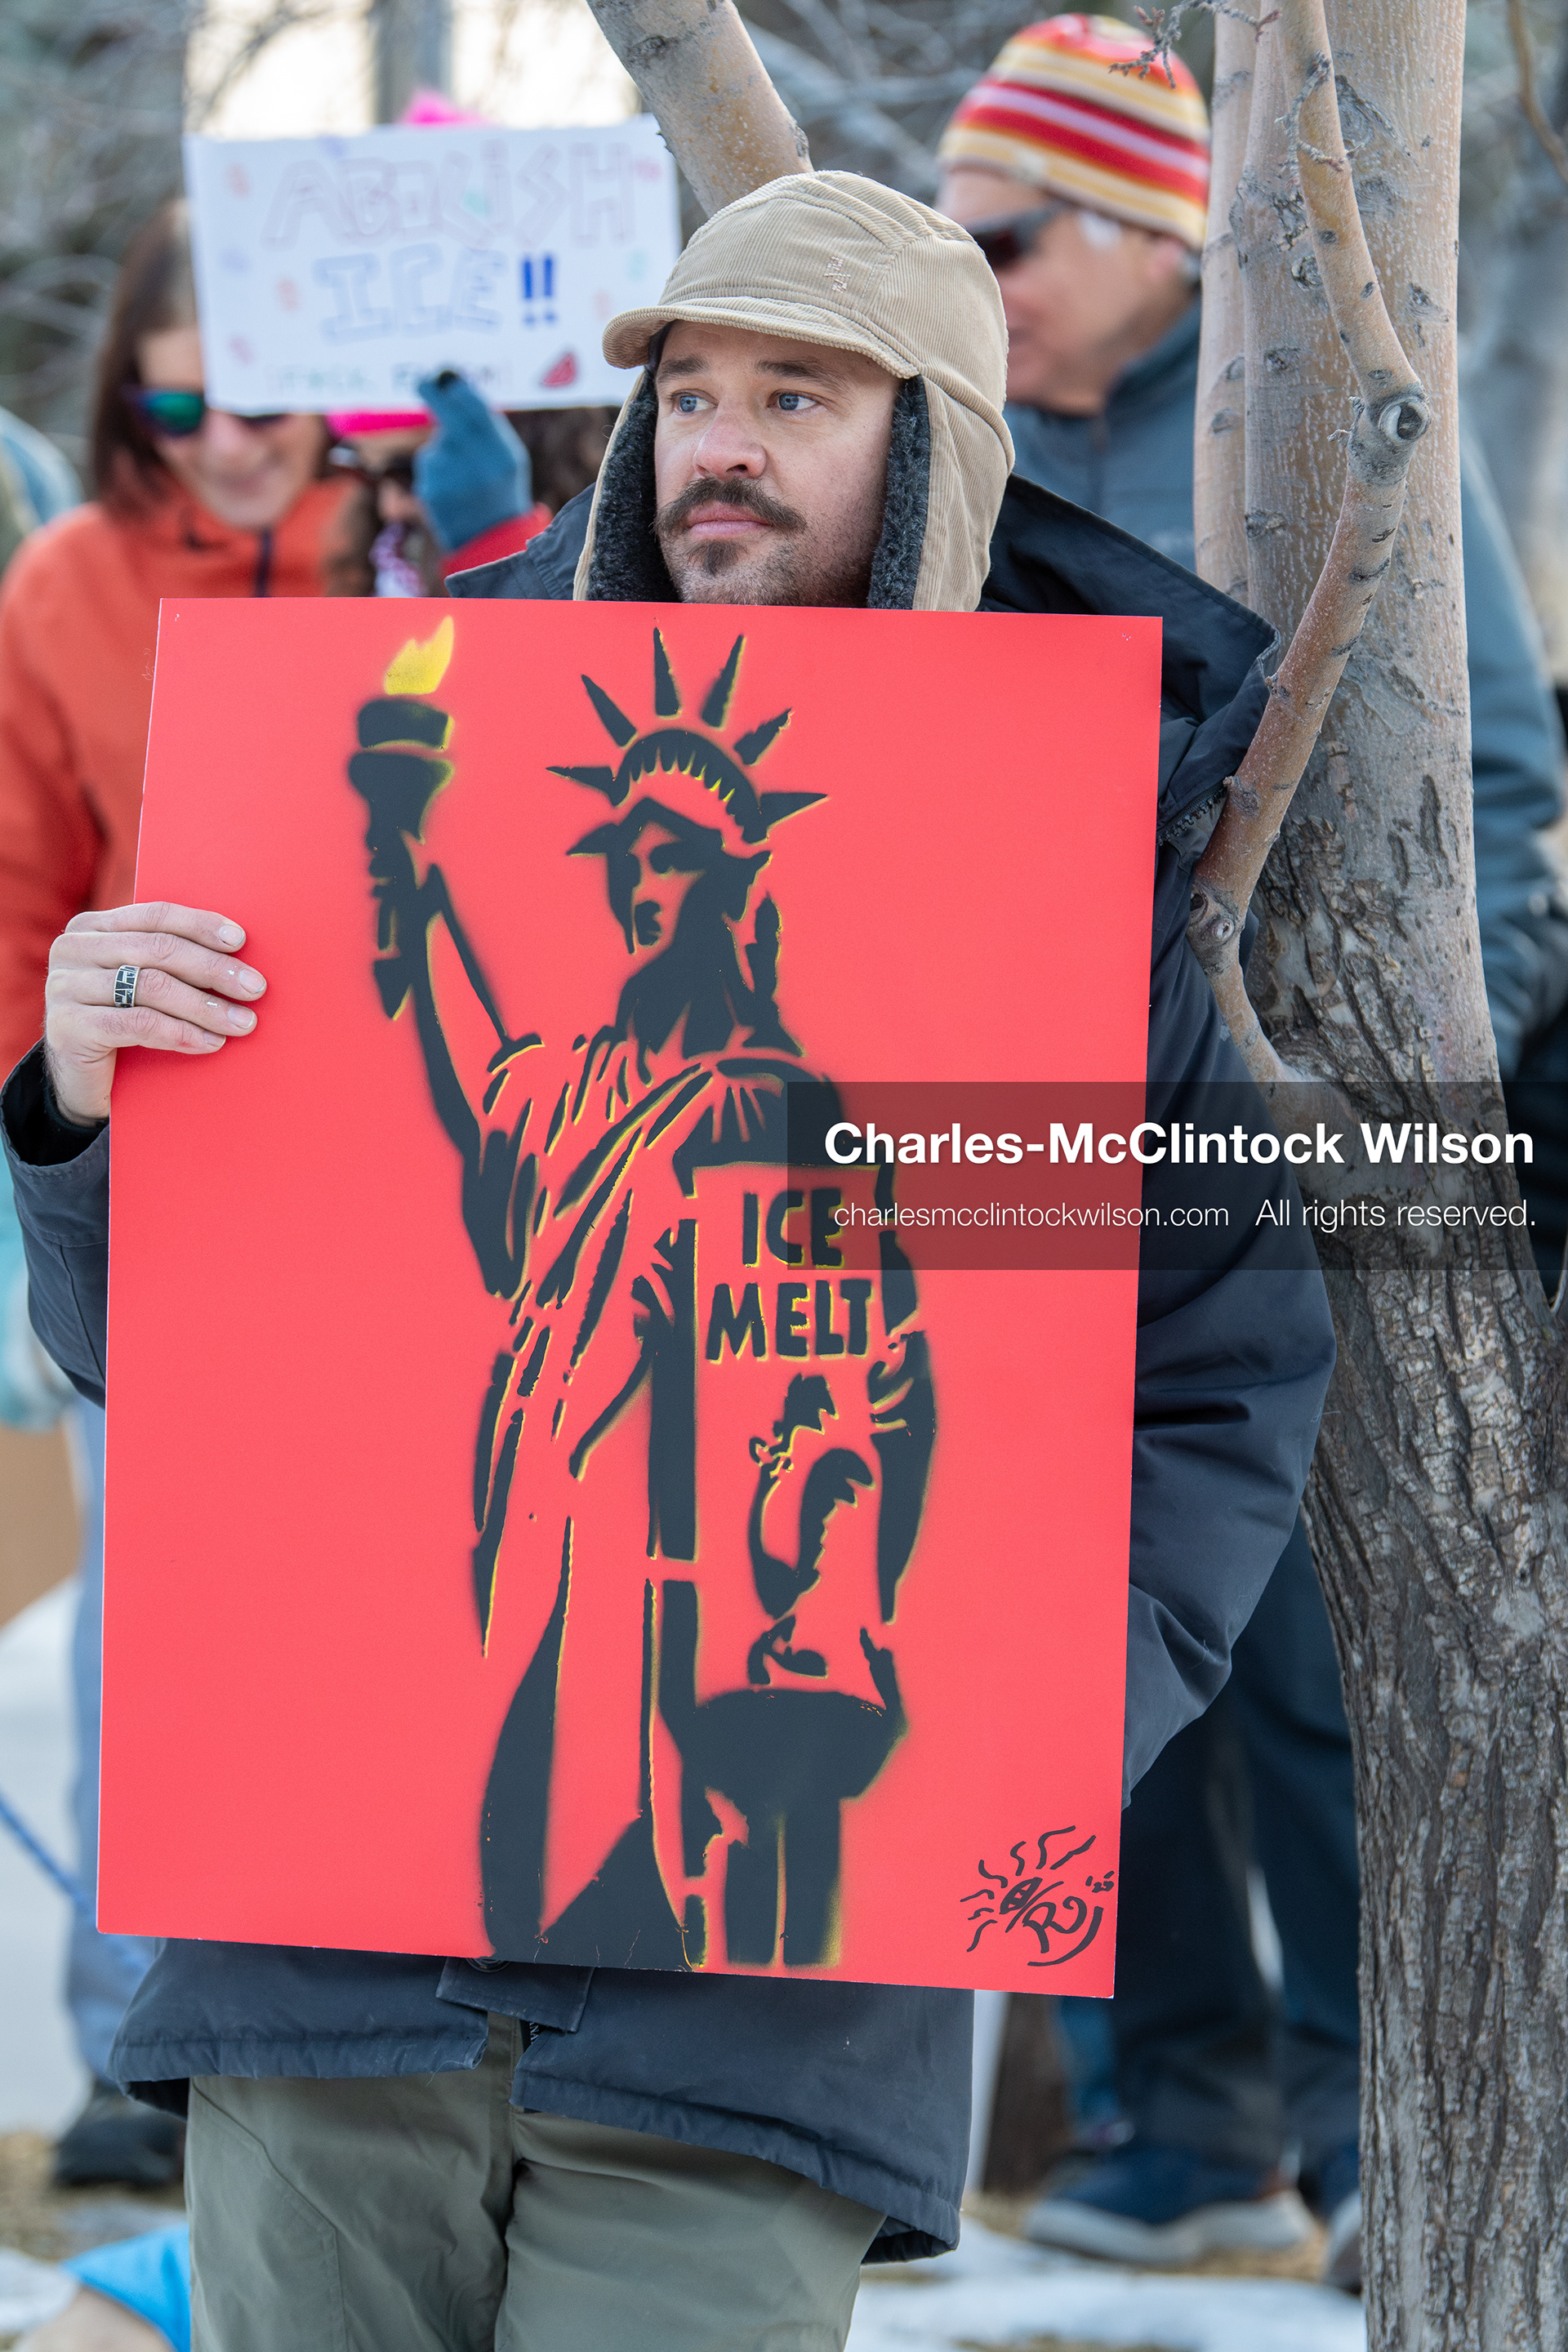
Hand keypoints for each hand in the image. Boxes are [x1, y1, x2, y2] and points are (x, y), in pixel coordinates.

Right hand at [43, 902, 265, 1124]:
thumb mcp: (141, 983)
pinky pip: (138, 1024)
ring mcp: (65, 987)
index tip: (240, 941)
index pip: (155, 916)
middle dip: (212, 968)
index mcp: (92, 927)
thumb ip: (168, 961)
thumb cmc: (122, 1022)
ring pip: (151, 987)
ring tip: (241, 1022)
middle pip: (158, 950)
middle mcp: (73, 949)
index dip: (200, 926)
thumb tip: (237, 951)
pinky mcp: (69, 1026)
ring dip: (205, 1006)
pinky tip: (210, 1042)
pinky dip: (180, 1032)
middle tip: (254, 988)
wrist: (81, 1080)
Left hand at [414, 369, 530, 550]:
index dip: (458, 388)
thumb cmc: (501, 492)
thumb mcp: (508, 459)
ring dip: (444, 449)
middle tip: (422, 380)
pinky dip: (436, 470)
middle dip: (434, 394)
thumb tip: (455, 386)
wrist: (492, 543)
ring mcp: (453, 478)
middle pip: (449, 416)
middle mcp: (478, 464)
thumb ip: (487, 427)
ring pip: (438, 445)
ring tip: (462, 475)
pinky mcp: (432, 490)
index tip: (446, 377)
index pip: (476, 408)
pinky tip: (451, 488)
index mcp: (502, 453)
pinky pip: (429, 465)